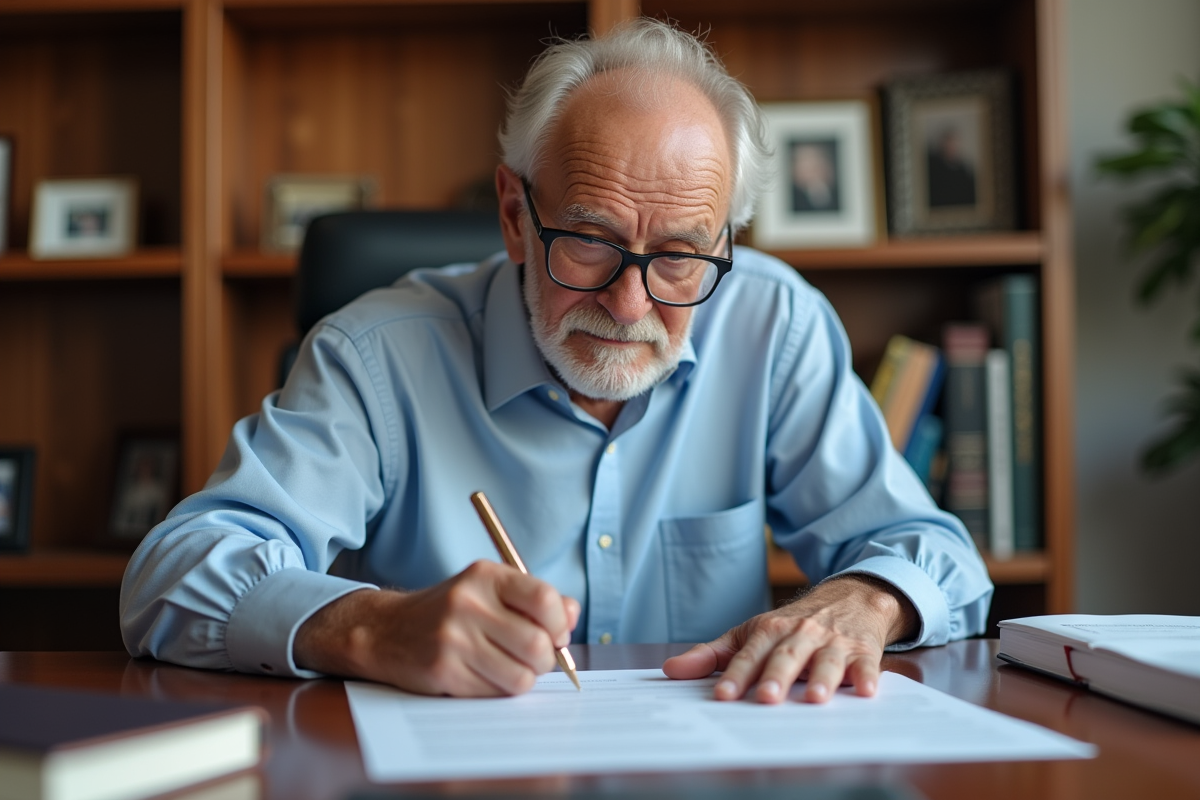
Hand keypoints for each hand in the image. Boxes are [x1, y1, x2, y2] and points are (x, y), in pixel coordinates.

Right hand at [294, 560, 579, 696]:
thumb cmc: (450, 611)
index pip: (545, 600)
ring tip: (508, 668)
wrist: (386, 630)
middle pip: (538, 645)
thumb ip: (534, 599)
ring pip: (521, 677)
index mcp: (485, 576)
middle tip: (535, 659)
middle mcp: (468, 603)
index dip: (560, 623)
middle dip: (546, 660)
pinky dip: (498, 691)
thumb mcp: (488, 591)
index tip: (556, 633)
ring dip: (523, 679)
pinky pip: (495, 694)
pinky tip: (482, 676)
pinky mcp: (444, 671)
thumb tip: (571, 615)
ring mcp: (454, 639)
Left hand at [661, 574, 916, 703]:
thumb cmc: (792, 626)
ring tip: (815, 698)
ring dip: (822, 678)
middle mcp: (800, 634)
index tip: (722, 695)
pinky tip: (865, 690)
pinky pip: (866, 664)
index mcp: (769, 630)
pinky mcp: (863, 651)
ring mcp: (833, 642)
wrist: (850, 597)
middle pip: (786, 656)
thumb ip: (711, 655)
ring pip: (826, 660)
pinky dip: (867, 677)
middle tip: (765, 698)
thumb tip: (670, 670)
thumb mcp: (750, 634)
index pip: (749, 655)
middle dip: (776, 676)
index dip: (735, 675)